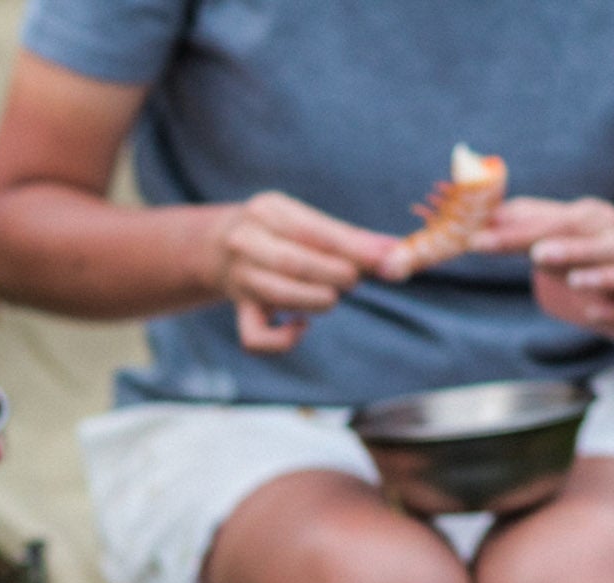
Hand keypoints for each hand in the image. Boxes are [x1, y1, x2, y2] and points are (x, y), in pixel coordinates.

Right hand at [207, 192, 406, 353]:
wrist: (216, 246)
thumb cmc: (279, 233)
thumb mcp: (305, 221)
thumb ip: (349, 237)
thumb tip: (397, 251)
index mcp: (268, 211)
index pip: (314, 231)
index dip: (354, 247)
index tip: (387, 258)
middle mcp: (246, 241)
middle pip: (293, 262)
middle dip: (334, 274)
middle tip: (354, 279)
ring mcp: (239, 278)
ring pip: (278, 295)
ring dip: (317, 300)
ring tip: (332, 296)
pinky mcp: (239, 309)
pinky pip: (255, 337)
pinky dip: (283, 340)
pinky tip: (301, 326)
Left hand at [480, 197, 613, 331]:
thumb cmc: (575, 251)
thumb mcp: (549, 233)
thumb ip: (519, 224)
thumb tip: (483, 218)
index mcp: (593, 218)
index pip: (558, 222)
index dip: (517, 232)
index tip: (479, 241)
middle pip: (596, 243)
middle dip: (569, 249)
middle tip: (537, 254)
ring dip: (604, 276)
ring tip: (575, 281)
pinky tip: (594, 315)